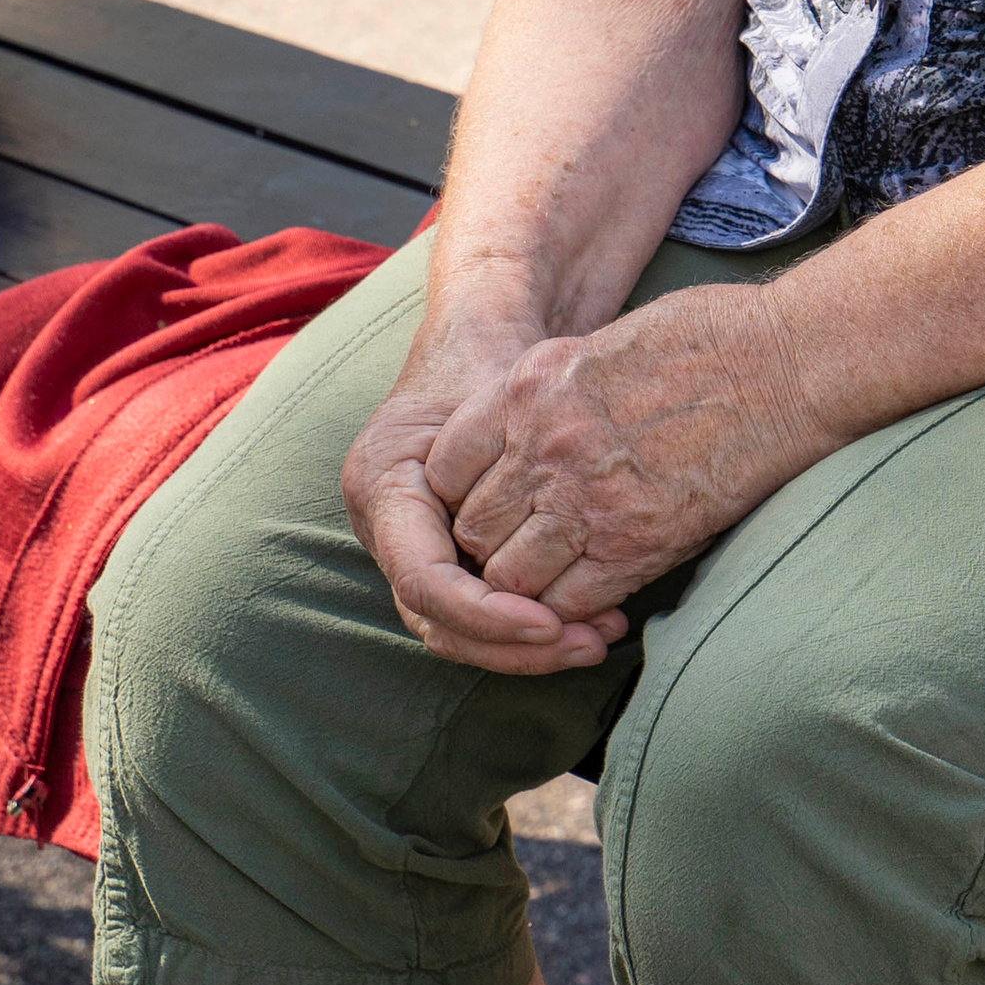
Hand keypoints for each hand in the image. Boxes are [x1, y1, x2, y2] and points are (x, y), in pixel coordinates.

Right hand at [341, 294, 631, 676]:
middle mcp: (385, 530)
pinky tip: (593, 621)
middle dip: (514, 646)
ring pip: (461, 632)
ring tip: (601, 636)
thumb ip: (513, 456)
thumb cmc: (489, 357)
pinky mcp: (446, 557)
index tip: (549, 621)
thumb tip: (551, 535)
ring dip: (528, 648)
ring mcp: (412, 548)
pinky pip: (480, 614)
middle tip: (590, 641)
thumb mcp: (498, 393)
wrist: (481, 336)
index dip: (485, 614)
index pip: (423, 582)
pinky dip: (530, 625)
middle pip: (440, 624)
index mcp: (382, 486)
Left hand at [428, 286, 829, 630]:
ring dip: (525, 587)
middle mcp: (545, 445)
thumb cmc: (705, 340)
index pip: (445, 468)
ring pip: (510, 578)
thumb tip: (521, 439)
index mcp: (528, 388)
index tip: (485, 505)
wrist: (784, 364)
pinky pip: (571, 602)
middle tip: (517, 552)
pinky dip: (572, 609)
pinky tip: (590, 597)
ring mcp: (588, 499)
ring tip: (550, 580)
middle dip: (487, 548)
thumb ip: (547, 396)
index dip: (457, 498)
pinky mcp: (638, 543)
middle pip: (473, 530)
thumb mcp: (598, 345)